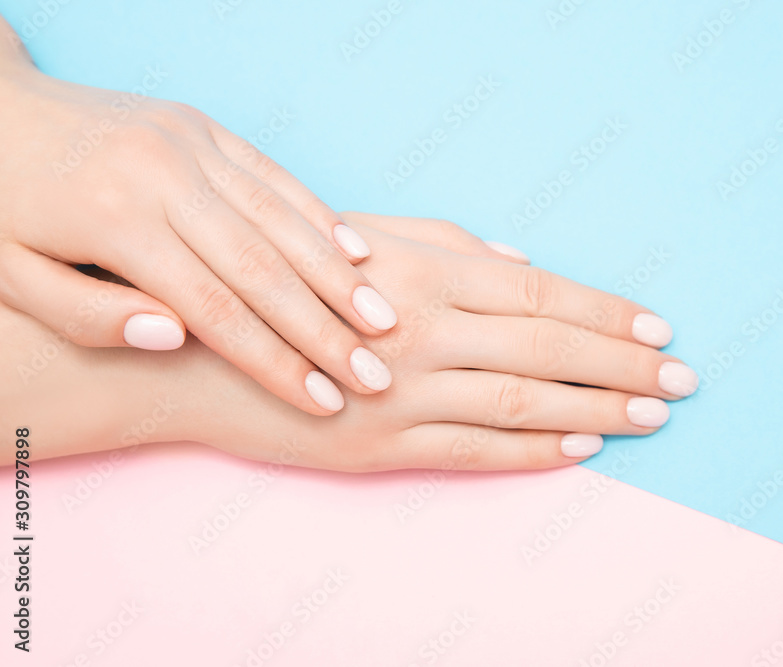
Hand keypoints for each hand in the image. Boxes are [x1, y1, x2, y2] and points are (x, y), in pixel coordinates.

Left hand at [0, 43, 400, 414]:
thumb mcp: (8, 274)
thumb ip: (85, 314)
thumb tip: (172, 337)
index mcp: (115, 222)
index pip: (216, 311)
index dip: (275, 363)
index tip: (324, 402)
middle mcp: (164, 177)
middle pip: (265, 268)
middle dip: (326, 328)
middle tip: (376, 373)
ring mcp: (190, 145)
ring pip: (282, 218)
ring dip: (339, 275)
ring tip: (384, 321)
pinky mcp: (204, 127)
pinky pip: (275, 174)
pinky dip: (320, 214)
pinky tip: (359, 252)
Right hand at [2, 213, 696, 470]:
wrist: (203, 357)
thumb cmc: (292, 286)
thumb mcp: (367, 242)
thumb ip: (448, 246)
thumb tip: (524, 261)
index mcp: (425, 273)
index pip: (541, 293)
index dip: (606, 313)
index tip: (659, 328)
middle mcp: (424, 331)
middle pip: (547, 347)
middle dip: (624, 364)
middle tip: (684, 380)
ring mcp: (405, 394)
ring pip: (524, 401)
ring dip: (596, 409)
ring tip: (653, 415)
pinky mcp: (384, 447)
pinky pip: (474, 451)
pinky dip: (533, 450)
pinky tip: (581, 448)